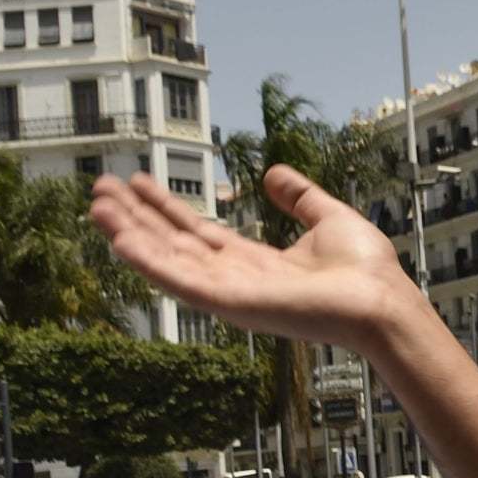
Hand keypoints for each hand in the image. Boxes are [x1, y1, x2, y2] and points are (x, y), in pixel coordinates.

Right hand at [90, 166, 417, 352]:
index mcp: (258, 262)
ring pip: (167, 259)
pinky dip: (147, 261)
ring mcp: (230, 293)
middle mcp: (236, 279)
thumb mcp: (329, 217)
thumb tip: (274, 173)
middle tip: (100, 187)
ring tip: (96, 206)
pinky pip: (179, 281)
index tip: (137, 182)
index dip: (167, 208)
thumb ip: (300, 196)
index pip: (201, 232)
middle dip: (137, 217)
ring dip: (130, 233)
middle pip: (174, 243)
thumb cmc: (367, 271)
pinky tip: (118, 239)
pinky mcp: (229, 304)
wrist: (381, 301)